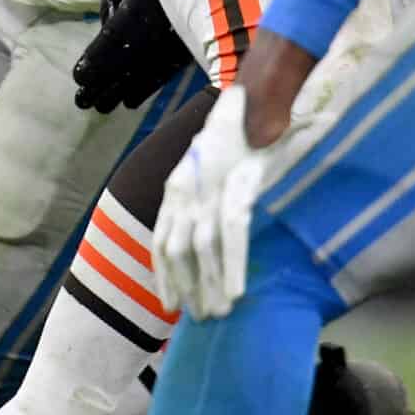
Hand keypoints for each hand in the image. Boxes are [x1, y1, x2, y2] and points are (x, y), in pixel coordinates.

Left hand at [73, 0, 197, 112]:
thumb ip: (113, 2)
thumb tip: (104, 29)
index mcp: (140, 7)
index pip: (112, 41)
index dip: (94, 62)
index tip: (79, 78)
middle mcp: (157, 30)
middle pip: (124, 64)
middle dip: (102, 85)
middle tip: (82, 102)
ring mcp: (175, 43)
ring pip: (143, 74)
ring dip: (119, 92)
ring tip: (100, 107)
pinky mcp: (191, 49)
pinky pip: (164, 74)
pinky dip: (145, 88)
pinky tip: (130, 101)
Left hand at [154, 88, 268, 319]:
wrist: (253, 95)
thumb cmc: (236, 135)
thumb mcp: (212, 168)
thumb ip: (208, 200)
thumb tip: (210, 238)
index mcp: (176, 187)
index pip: (161, 240)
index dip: (164, 275)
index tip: (170, 303)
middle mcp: (184, 189)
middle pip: (177, 252)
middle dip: (188, 288)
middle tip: (201, 319)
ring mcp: (209, 187)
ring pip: (202, 248)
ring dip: (210, 285)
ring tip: (219, 314)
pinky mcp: (238, 184)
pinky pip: (232, 232)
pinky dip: (234, 265)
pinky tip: (239, 292)